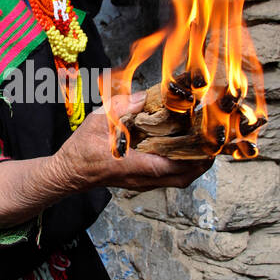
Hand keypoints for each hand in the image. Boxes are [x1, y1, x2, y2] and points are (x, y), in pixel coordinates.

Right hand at [52, 89, 212, 192]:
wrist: (67, 173)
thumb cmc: (80, 151)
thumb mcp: (99, 121)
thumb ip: (123, 107)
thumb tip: (145, 96)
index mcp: (134, 165)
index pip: (173, 165)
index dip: (195, 155)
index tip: (208, 140)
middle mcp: (142, 178)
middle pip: (183, 177)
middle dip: (202, 162)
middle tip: (212, 142)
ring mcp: (142, 182)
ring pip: (178, 180)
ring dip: (193, 164)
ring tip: (203, 144)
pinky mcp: (140, 181)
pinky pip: (168, 177)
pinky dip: (181, 165)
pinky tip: (183, 148)